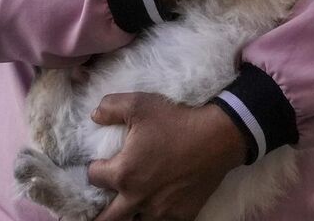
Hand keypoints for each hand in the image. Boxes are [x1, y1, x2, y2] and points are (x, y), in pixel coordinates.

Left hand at [87, 93, 244, 220]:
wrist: (219, 137)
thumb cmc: (177, 121)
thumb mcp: (139, 104)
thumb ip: (110, 107)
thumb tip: (95, 115)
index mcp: (124, 174)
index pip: (94, 178)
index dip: (95, 169)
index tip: (101, 164)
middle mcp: (139, 198)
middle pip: (108, 218)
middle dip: (99, 213)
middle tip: (97, 208)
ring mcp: (161, 210)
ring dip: (129, 214)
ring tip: (129, 206)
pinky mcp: (182, 215)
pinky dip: (155, 216)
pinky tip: (155, 208)